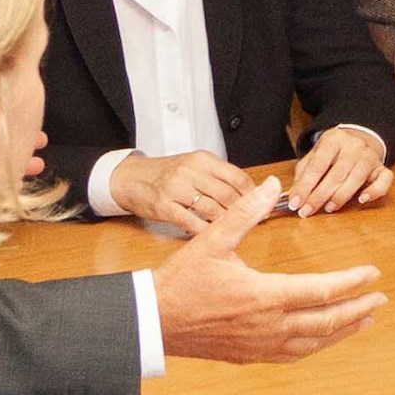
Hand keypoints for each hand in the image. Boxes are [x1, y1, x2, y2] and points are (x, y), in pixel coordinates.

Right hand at [110, 149, 256, 232]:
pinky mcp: (164, 206)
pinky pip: (191, 222)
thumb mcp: (194, 166)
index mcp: (202, 160)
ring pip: (213, 210)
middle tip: (254, 223)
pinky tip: (211, 235)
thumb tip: (251, 192)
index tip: (262, 206)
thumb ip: (219, 177)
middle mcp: (190, 171)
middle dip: (244, 212)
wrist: (132, 178)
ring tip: (234, 230)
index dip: (254, 195)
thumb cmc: (167, 174)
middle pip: (228, 195)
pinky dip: (205, 231)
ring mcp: (176, 189)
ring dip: (227, 223)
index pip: (238, 177)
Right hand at [152, 180, 386, 364]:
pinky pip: (293, 355)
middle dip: (358, 310)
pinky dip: (315, 346)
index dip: (351, 282)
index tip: (373, 274)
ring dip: (342, 331)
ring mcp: (261, 345)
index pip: (322, 291)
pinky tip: (323, 340)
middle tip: (380, 300)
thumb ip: (245, 212)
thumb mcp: (212, 240)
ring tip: (364, 321)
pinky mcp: (251, 356)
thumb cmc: (181, 281)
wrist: (154, 321)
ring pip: (314, 342)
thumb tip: (272, 185)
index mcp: (265, 295)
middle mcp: (269, 325)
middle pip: (327, 321)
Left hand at [282, 123, 392, 214]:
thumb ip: (304, 176)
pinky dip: (374, 191)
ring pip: (357, 179)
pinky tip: (362, 199)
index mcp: (333, 139)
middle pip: (336, 174)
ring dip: (340, 197)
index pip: (317, 165)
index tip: (295, 202)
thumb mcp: (313, 157)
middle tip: (307, 210)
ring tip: (328, 208)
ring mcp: (370, 156)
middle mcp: (354, 145)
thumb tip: (294, 197)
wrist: (356, 141)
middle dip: (319, 196)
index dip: (305, 186)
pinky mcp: (382, 167)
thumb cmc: (331, 154)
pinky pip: (384, 180)